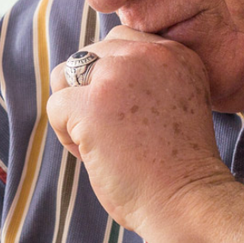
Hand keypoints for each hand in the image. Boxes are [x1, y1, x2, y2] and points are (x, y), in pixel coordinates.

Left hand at [47, 26, 236, 233]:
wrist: (187, 200)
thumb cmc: (179, 166)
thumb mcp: (177, 100)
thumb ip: (147, 77)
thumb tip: (91, 70)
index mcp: (175, 53)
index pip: (119, 42)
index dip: (113, 80)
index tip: (134, 117)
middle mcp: (150, 54)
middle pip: (89, 55)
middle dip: (91, 93)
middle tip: (117, 133)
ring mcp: (119, 75)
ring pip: (66, 74)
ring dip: (74, 108)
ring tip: (102, 141)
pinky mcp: (91, 103)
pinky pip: (55, 106)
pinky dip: (66, 135)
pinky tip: (94, 155)